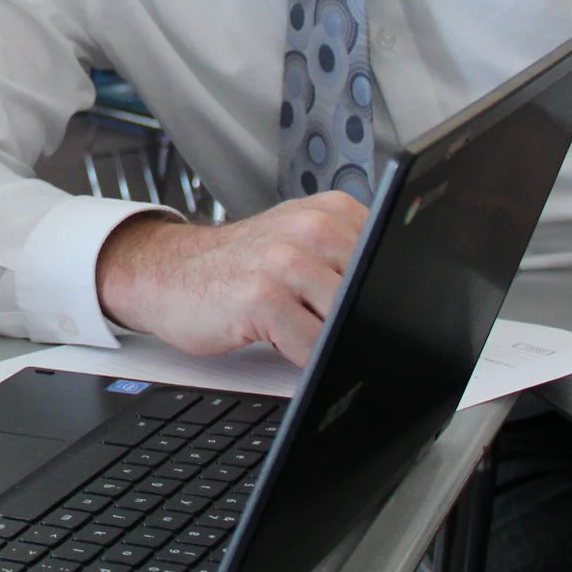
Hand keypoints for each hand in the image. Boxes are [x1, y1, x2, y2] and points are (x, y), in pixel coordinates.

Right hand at [95, 195, 368, 365]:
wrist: (168, 271)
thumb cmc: (238, 267)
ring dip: (330, 341)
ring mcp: (286, 260)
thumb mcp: (298, 245)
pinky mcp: (263, 296)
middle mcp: (312, 228)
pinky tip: (283, 342)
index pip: (393, 259)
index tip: (389, 313)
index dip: (393, 296)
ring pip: (346, 321)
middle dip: (362, 322)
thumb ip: (347, 261)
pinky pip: (312, 346)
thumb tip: (402, 304)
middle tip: (336, 328)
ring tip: (300, 329)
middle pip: (374, 293)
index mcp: (332, 211)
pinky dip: (306, 359)